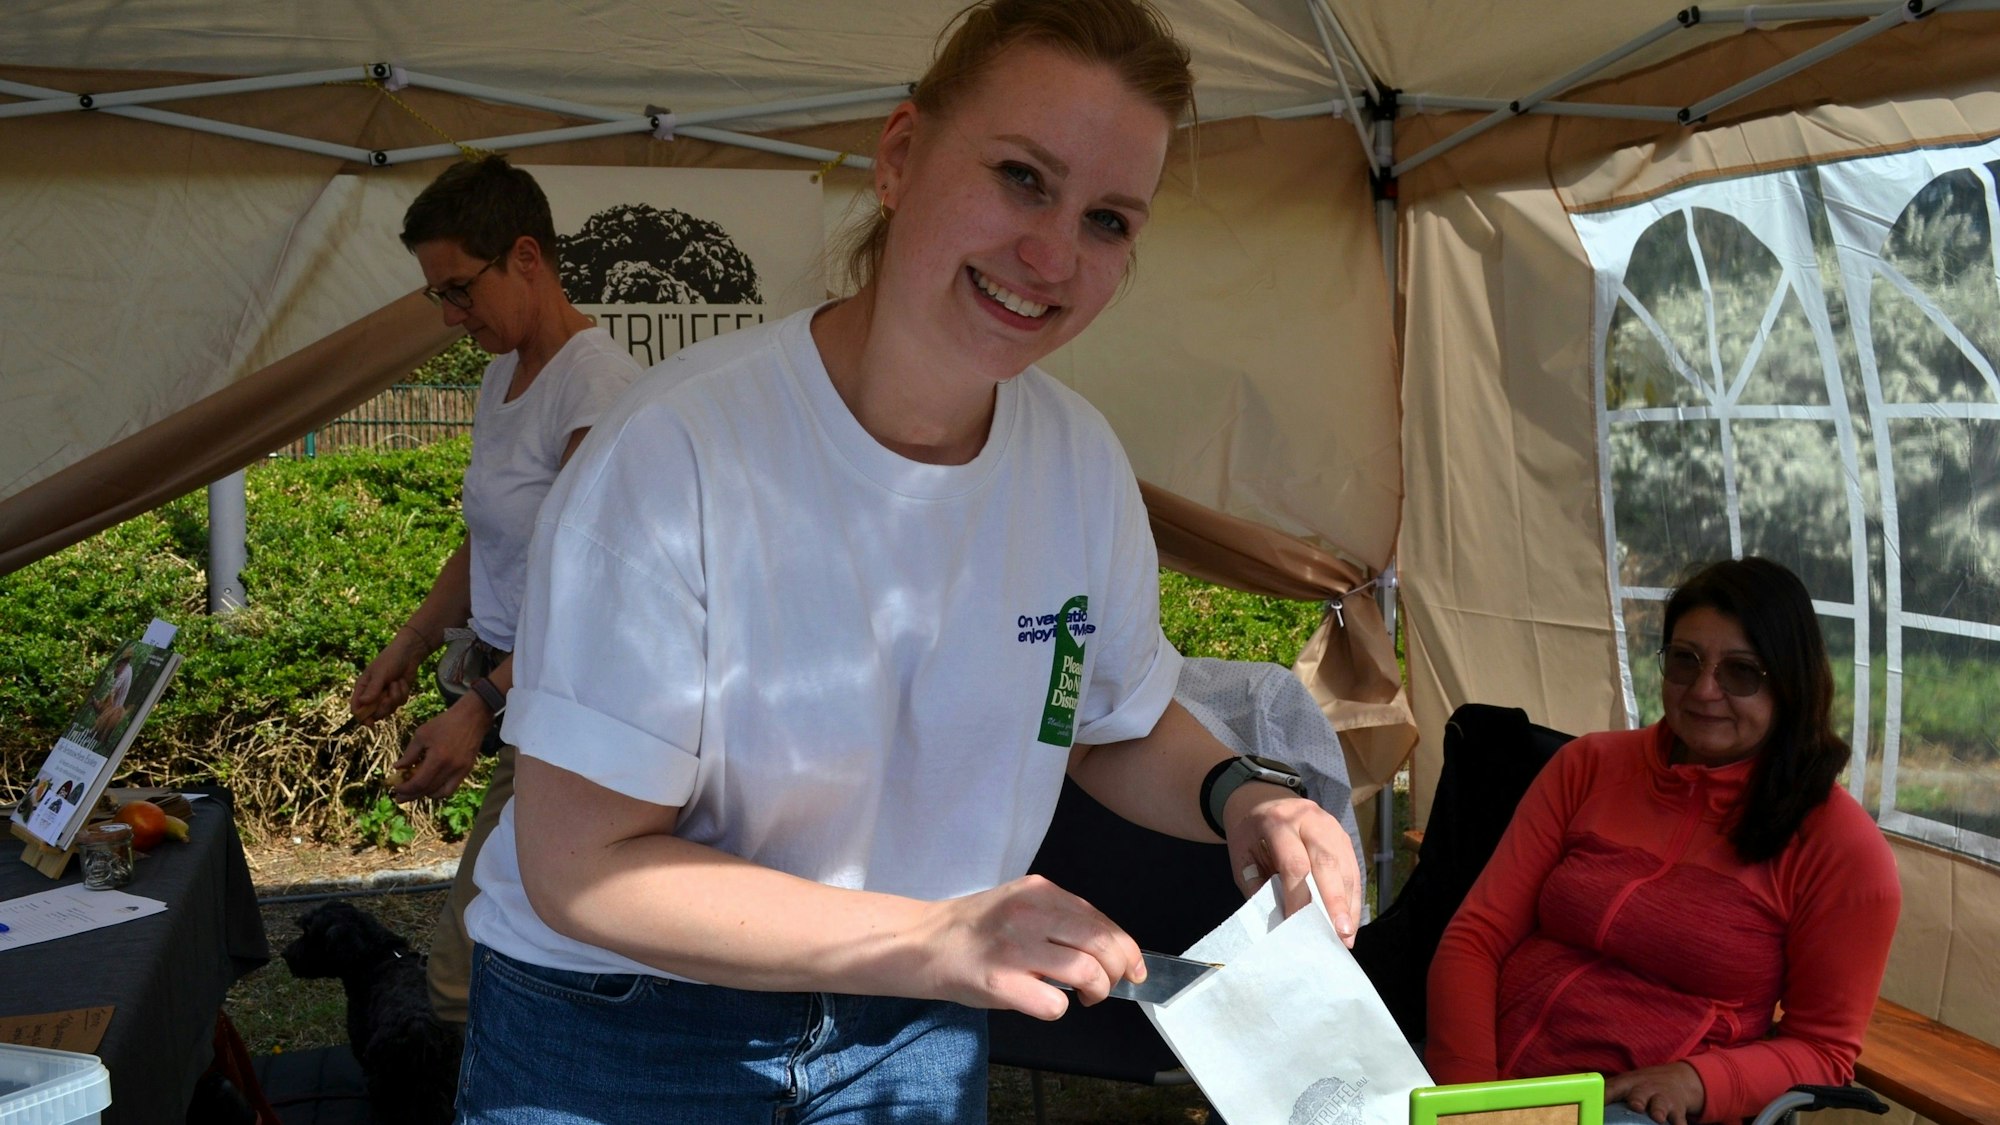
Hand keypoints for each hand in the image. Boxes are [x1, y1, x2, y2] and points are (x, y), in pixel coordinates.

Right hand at [351, 629, 427, 722]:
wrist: (409, 654)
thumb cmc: (390, 660)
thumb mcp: (380, 673)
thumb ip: (373, 689)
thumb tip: (363, 703)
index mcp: (362, 688)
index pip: (357, 708)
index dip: (362, 717)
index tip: (369, 723)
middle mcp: (372, 694)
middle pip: (374, 713)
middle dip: (384, 707)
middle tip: (388, 697)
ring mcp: (385, 696)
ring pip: (389, 709)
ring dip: (395, 697)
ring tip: (396, 682)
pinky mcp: (397, 695)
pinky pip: (400, 703)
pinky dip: (403, 693)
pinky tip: (403, 682)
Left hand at [390, 695, 489, 798]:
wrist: (472, 718)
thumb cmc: (444, 723)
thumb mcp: (422, 735)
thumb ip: (409, 754)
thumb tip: (397, 768)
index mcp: (438, 758)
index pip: (419, 783)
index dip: (405, 789)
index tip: (395, 788)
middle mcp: (450, 768)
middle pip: (427, 790)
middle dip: (411, 795)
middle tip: (399, 798)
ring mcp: (460, 771)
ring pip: (439, 793)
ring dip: (424, 795)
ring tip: (413, 793)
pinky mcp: (466, 771)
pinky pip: (451, 789)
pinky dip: (438, 792)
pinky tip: (429, 788)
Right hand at [918, 874, 1143, 1020]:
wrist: (924, 943)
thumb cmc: (976, 929)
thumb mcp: (1021, 903)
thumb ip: (1060, 917)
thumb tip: (1108, 947)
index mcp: (1039, 891)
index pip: (1102, 921)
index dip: (1127, 949)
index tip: (1133, 967)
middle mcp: (1030, 913)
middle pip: (1102, 945)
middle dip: (1117, 972)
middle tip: (1107, 986)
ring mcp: (1015, 948)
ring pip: (1086, 973)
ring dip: (1095, 991)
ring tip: (1083, 996)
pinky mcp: (1000, 982)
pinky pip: (1053, 1004)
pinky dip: (1059, 1009)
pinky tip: (1045, 1002)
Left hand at [1224, 786, 1360, 944]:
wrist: (1263, 801)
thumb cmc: (1252, 834)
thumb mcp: (1242, 855)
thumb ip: (1257, 884)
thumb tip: (1279, 921)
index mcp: (1278, 822)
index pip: (1294, 863)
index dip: (1298, 896)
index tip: (1298, 925)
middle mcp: (1310, 821)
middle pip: (1328, 864)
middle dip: (1335, 902)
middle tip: (1341, 935)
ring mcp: (1331, 826)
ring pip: (1345, 868)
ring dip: (1348, 905)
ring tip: (1347, 936)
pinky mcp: (1343, 836)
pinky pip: (1352, 869)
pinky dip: (1352, 897)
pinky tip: (1350, 921)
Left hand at [1605, 1062, 1705, 1124]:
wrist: (1676, 1078)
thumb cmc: (1641, 1087)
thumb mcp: (1625, 1085)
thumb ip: (1608, 1094)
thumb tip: (1583, 1108)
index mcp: (1627, 1084)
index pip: (1613, 1088)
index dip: (1606, 1095)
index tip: (1599, 1103)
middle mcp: (1645, 1090)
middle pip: (1640, 1094)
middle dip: (1638, 1100)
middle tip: (1636, 1106)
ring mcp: (1663, 1100)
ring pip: (1661, 1105)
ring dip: (1659, 1111)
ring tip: (1658, 1117)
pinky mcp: (1678, 1111)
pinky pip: (1680, 1120)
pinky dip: (1679, 1124)